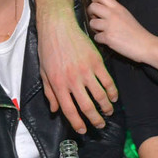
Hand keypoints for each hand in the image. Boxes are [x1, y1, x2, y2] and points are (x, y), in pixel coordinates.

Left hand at [37, 6, 117, 133]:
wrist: (58, 27)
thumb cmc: (48, 49)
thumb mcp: (43, 73)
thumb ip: (49, 93)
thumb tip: (55, 111)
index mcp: (57, 84)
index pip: (69, 110)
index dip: (77, 123)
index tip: (83, 130)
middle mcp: (72, 80)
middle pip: (87, 106)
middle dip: (95, 119)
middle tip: (100, 125)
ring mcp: (85, 71)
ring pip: (100, 96)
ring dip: (106, 107)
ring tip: (108, 112)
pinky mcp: (96, 62)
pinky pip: (107, 81)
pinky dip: (112, 92)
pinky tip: (113, 98)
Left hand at [86, 0, 155, 64]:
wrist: (146, 45)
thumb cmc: (137, 33)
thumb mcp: (126, 15)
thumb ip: (114, 11)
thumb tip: (100, 11)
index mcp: (118, 8)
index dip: (95, 0)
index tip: (96, 7)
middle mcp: (113, 15)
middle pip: (92, 6)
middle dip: (91, 13)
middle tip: (96, 19)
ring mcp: (110, 26)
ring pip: (91, 23)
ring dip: (94, 29)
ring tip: (102, 31)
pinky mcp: (108, 37)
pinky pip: (96, 37)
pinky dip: (100, 40)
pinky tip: (108, 40)